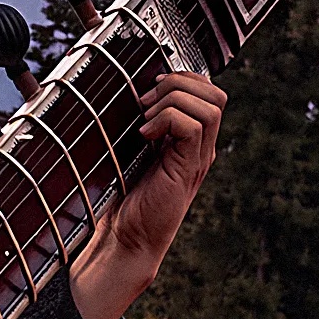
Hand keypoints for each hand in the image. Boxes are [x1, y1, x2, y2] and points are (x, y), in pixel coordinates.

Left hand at [70, 69, 224, 318]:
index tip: (147, 87)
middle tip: (146, 102)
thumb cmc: (118, 199)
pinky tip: (144, 135)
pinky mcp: (187, 169)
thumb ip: (130, 124)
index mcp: (188, 140)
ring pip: (210, 106)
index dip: (181, 78)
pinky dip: (168, 120)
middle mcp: (199, 147)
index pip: (206, 92)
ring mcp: (196, 159)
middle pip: (215, 94)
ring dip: (173, 101)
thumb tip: (102, 90)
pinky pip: (193, 126)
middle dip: (179, 83)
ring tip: (145, 120)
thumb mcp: (125, 151)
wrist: (121, 240)